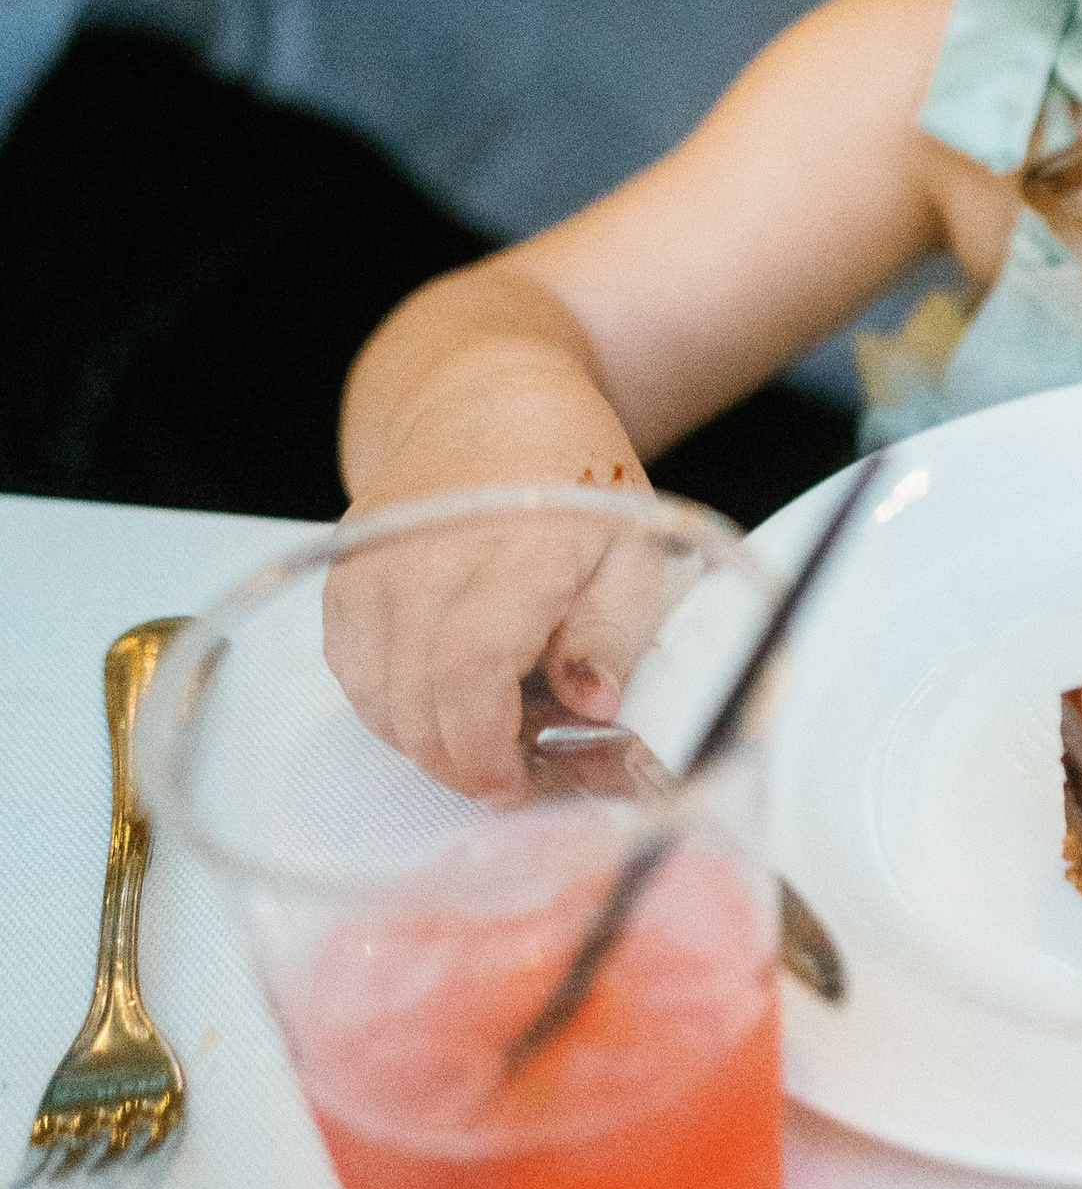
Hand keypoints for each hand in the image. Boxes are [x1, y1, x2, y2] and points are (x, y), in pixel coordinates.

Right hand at [321, 493, 673, 800]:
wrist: (485, 404)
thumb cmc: (572, 481)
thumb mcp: (633, 552)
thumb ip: (612, 633)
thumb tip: (591, 705)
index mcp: (513, 548)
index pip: (470, 673)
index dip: (483, 748)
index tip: (511, 784)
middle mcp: (426, 557)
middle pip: (416, 701)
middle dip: (460, 762)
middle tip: (507, 776)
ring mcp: (371, 566)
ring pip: (376, 698)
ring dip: (426, 740)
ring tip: (481, 733)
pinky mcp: (341, 577)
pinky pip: (352, 673)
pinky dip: (392, 705)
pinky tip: (441, 696)